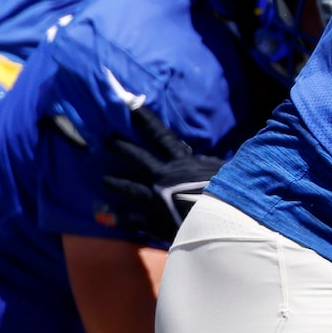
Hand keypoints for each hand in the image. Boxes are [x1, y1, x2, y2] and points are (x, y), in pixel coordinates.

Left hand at [95, 102, 220, 245]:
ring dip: (114, 182)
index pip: (159, 135)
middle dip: (120, 148)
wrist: (220, 226)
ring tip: (104, 180)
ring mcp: (153, 200)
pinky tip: (118, 217)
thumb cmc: (227, 196)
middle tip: (107, 142)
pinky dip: (126, 216)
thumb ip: (207, 164)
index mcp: (180, 163)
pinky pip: (133, 218)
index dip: (145, 119)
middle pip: (135, 158)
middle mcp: (161, 178)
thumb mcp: (222, 172)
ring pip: (127, 188)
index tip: (130, 106)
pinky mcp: (153, 222)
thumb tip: (199, 158)